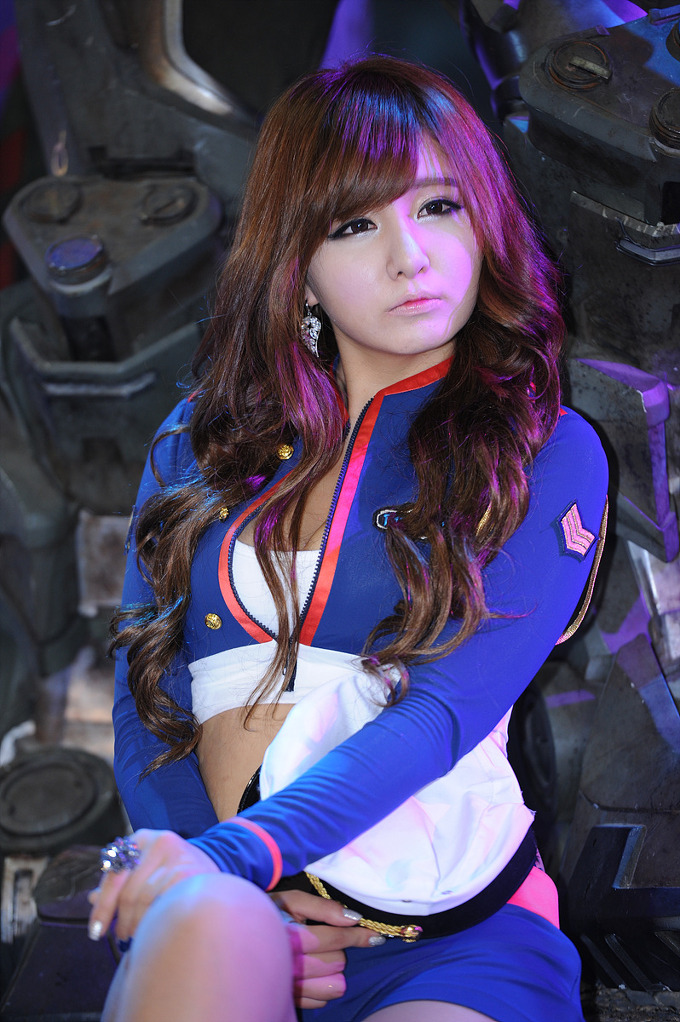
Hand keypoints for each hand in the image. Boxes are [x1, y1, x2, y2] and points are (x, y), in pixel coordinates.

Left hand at [88, 829, 219, 941]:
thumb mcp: (145, 868)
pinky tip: (154, 927)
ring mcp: (175, 856)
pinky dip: (153, 920)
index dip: (102, 906)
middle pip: (127, 891)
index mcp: (140, 838)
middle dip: (120, 920)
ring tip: (137, 936)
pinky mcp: (189, 872)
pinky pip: (161, 904)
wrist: (213, 865)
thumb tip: (91, 899)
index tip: (95, 931)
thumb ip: (121, 882)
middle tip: (120, 937)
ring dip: (136, 925)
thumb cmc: (172, 871)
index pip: (113, 875)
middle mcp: (158, 841)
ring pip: (143, 900)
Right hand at [272, 888, 382, 1009]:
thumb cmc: (267, 913)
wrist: (237, 936)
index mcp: (291, 937)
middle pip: (335, 963)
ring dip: (334, 972)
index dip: (358, 936)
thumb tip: (353, 917)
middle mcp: (289, 965)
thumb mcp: (291, 900)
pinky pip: (318, 1001)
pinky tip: (314, 975)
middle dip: (338, 950)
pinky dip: (323, 989)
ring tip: (324, 959)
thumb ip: (322, 908)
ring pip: (331, 986)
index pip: (335, 939)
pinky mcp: (286, 999)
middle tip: (328, 940)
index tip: (374, 935)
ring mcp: (288, 986)